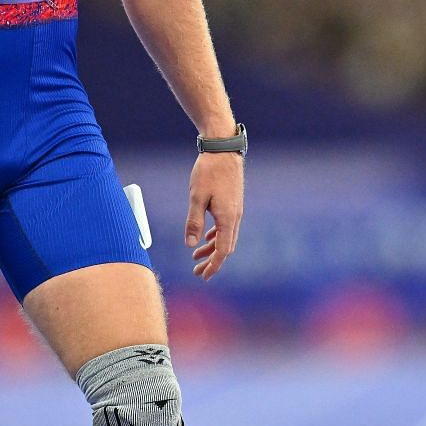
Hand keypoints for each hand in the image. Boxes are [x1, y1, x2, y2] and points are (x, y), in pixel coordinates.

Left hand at [185, 152, 243, 280]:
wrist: (223, 149)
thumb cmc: (209, 171)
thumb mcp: (196, 197)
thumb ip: (194, 222)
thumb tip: (190, 245)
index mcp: (227, 218)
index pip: (222, 251)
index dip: (213, 266)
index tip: (203, 276)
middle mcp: (235, 217)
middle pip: (226, 247)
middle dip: (212, 262)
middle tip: (197, 272)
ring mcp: (235, 210)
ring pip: (226, 237)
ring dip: (212, 249)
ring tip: (196, 257)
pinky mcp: (233, 203)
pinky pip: (226, 226)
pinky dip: (216, 236)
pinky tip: (206, 237)